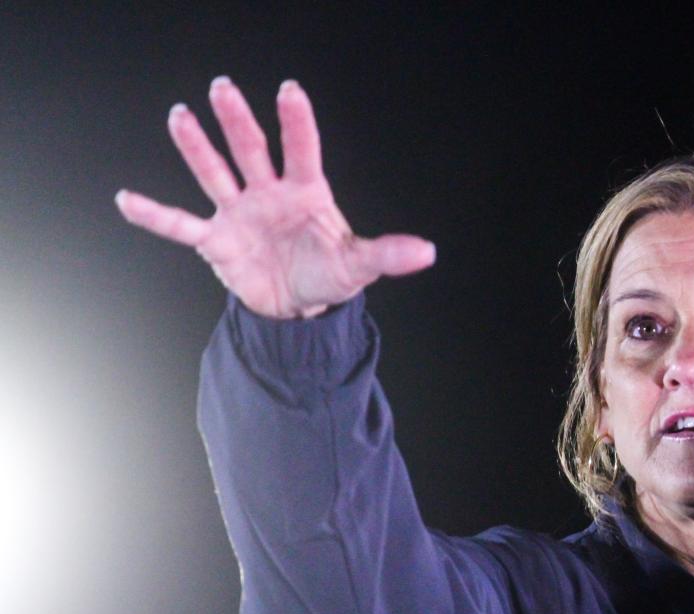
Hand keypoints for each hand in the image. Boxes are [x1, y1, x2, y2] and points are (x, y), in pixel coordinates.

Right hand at [115, 77, 435, 319]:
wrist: (298, 306)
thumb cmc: (329, 274)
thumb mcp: (360, 265)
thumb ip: (388, 254)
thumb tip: (427, 251)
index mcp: (305, 193)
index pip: (301, 150)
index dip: (296, 122)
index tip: (289, 91)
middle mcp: (268, 194)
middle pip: (251, 150)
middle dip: (238, 120)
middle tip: (222, 88)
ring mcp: (239, 213)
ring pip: (215, 173)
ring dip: (197, 147)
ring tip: (180, 116)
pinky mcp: (217, 240)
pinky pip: (181, 225)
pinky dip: (155, 215)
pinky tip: (127, 199)